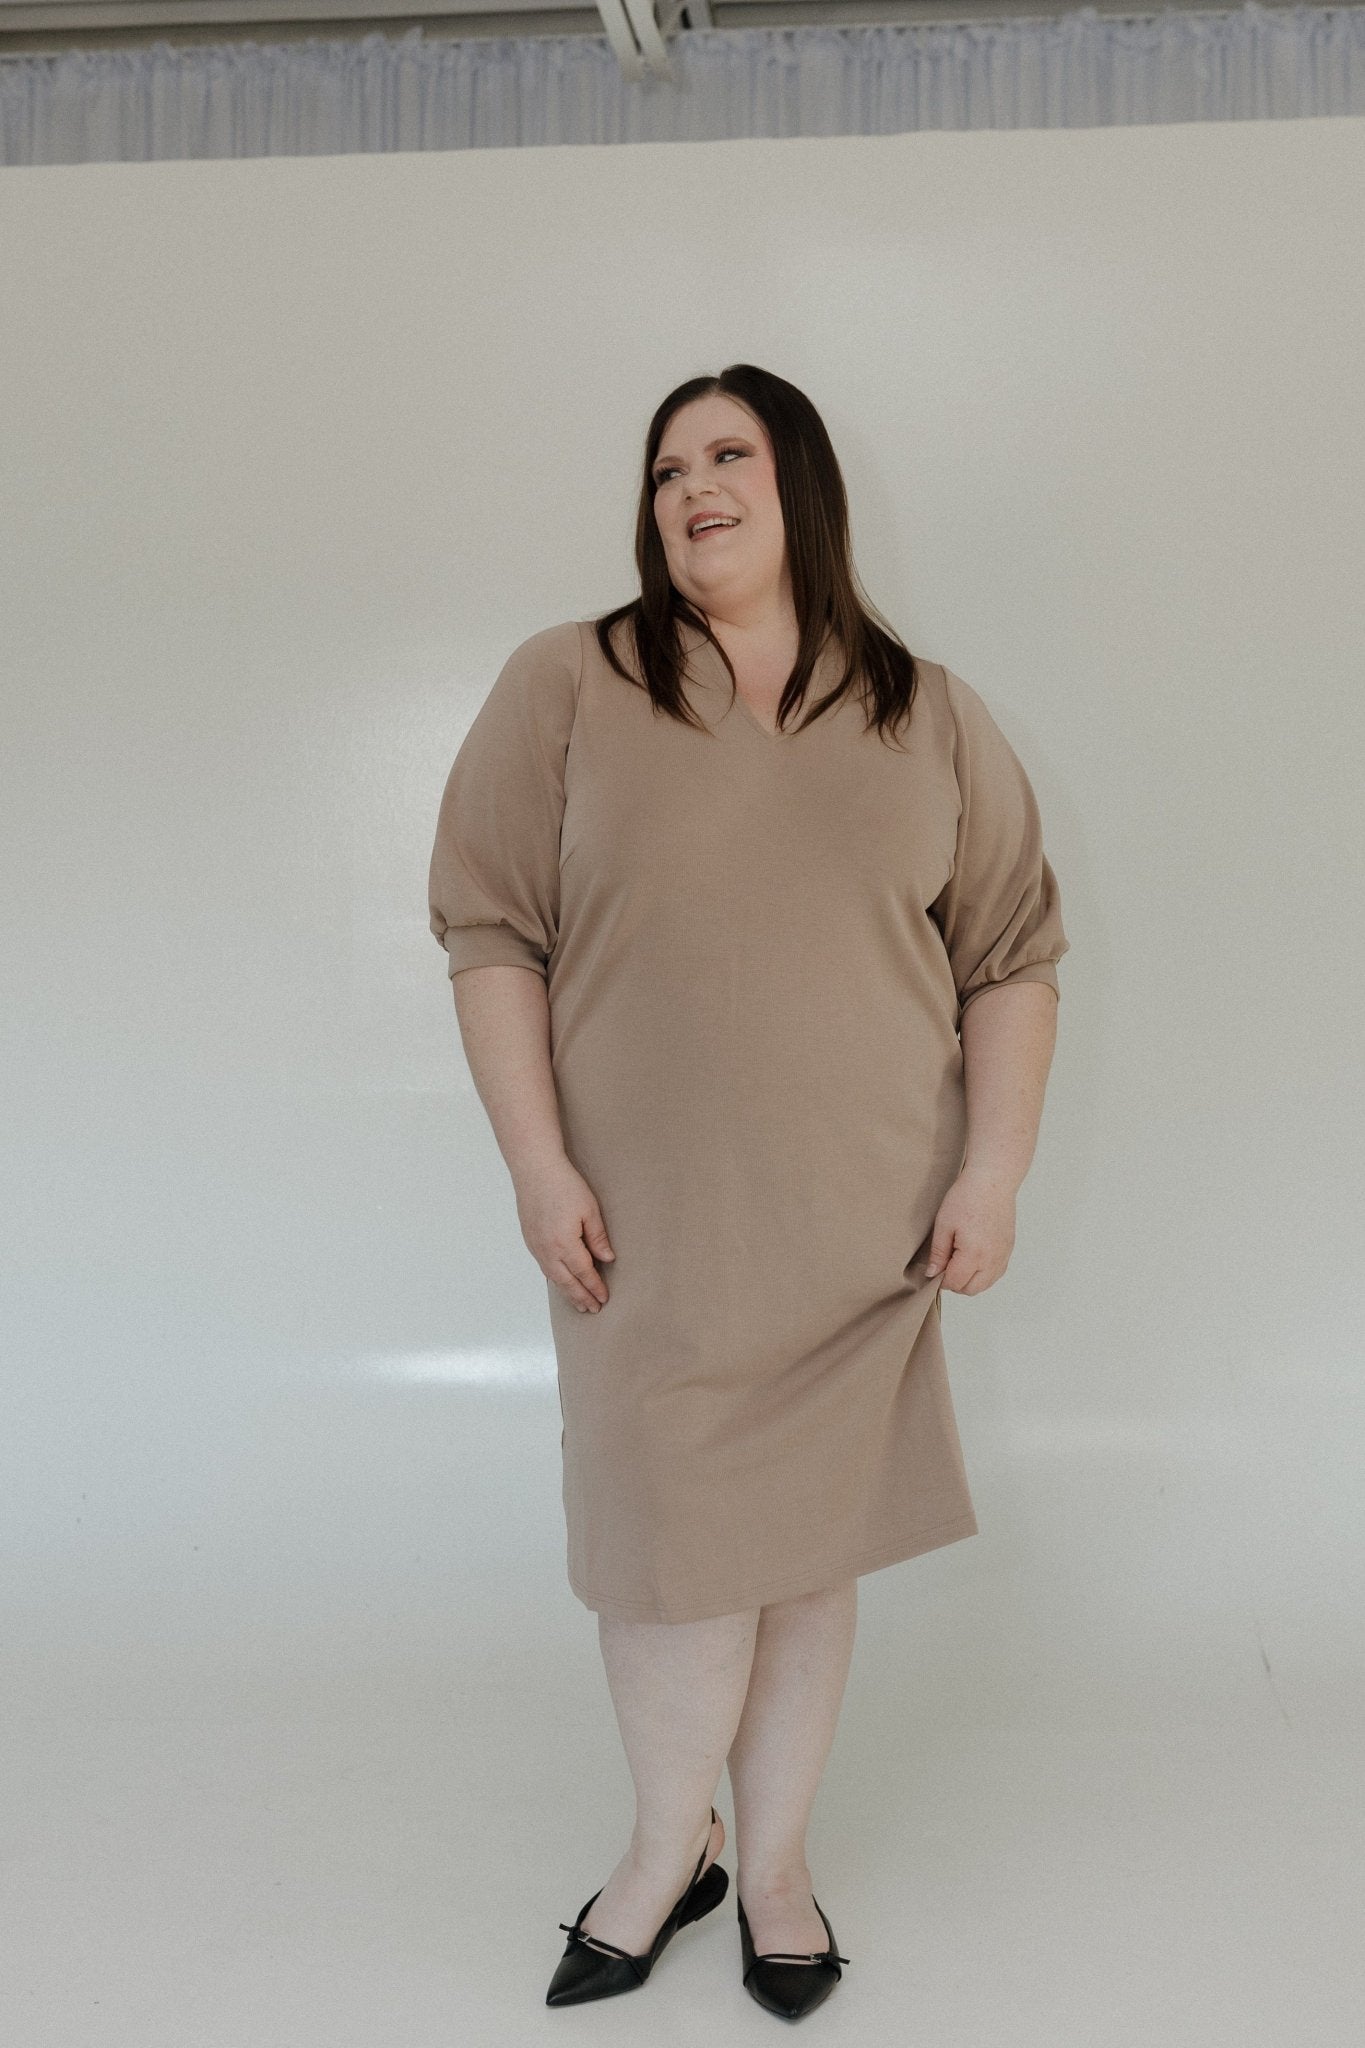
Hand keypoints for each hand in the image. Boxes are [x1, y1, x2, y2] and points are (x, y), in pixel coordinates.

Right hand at [514, 1151, 615, 1312]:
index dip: (594, 1287)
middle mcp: (547, 1250)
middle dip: (581, 1297)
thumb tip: (607, 1259)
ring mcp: (536, 1246)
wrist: (535, 1169)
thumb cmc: (563, 1185)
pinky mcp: (530, 1240)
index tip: (603, 1298)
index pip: (584, 1273)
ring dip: (567, 1292)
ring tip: (578, 1303)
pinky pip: (543, 1267)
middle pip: (567, 1282)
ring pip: (553, 1277)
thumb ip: (598, 1237)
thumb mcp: (589, 1210)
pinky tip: (560, 1282)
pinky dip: (554, 1279)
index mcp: (565, 1244)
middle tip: (593, 1310)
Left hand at [923, 1170, 1015, 1295]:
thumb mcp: (944, 1224)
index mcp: (973, 1254)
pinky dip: (984, 1274)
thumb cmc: (967, 1197)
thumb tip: (932, 1273)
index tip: (934, 1267)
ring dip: (970, 1280)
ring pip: (985, 1284)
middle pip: (971, 1290)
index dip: (940, 1279)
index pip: (954, 1283)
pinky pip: (996, 1273)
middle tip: (945, 1264)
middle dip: (955, 1283)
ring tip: (959, 1260)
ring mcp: (1003, 1255)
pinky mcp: (1008, 1249)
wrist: (992, 1181)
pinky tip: (974, 1258)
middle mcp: (991, 1260)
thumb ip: (938, 1253)